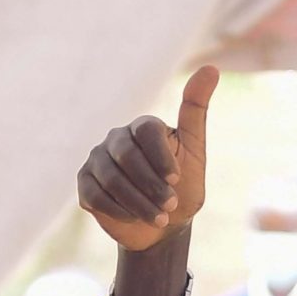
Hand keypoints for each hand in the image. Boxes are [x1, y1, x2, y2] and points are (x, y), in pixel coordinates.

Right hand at [78, 66, 220, 251]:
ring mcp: (97, 160)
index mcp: (143, 126)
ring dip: (138, 202)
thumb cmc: (183, 187)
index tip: (176, 180)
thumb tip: (211, 68)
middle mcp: (116, 138)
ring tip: (159, 218)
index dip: (161, 158)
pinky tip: (135, 218)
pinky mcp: (85, 184)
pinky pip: (96, 195)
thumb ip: (196, 111)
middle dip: (150, 185)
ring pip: (111, 178)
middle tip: (169, 206)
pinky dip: (119, 210)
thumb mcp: (195, 151)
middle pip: (127, 156)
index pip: (146, 132)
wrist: (164, 227)